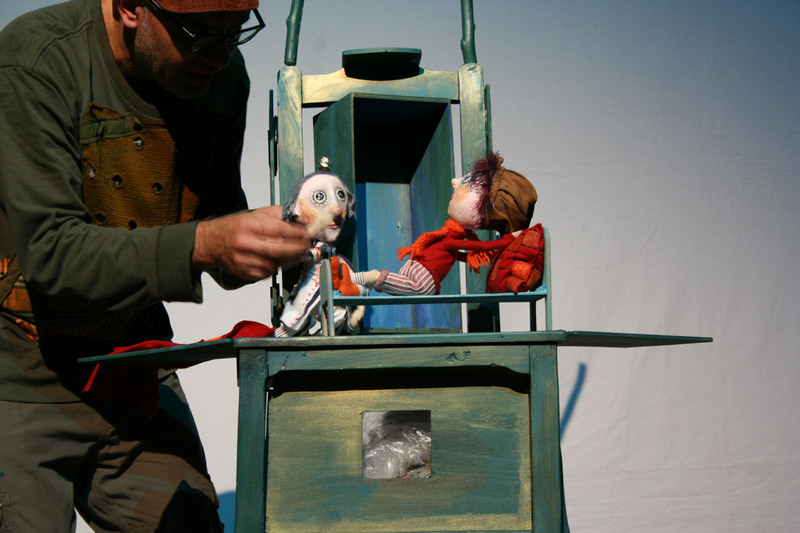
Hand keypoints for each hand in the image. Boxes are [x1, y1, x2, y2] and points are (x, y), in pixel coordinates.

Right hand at [192, 206, 309, 281]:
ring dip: (291, 259)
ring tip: (298, 253)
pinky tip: (281, 261)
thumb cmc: (235, 228)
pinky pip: (268, 273)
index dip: (297, 233)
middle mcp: (245, 243)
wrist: (211, 243)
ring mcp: (244, 260)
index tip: (307, 233)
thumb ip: (277, 214)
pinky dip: (278, 267)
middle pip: (280, 249)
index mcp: (248, 225)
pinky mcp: (245, 273)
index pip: (279, 230)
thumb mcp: (254, 214)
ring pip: (276, 263)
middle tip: (307, 246)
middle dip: (298, 248)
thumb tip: (299, 218)